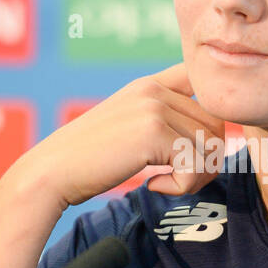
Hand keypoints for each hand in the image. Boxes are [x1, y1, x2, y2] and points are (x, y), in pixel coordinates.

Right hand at [18, 62, 226, 209]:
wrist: (52, 172)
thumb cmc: (89, 160)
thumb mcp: (127, 126)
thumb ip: (161, 120)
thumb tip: (214, 136)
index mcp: (150, 84)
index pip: (202, 82)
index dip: (212, 114)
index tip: (193, 146)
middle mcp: (155, 90)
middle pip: (216, 125)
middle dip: (207, 160)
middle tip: (180, 180)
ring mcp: (155, 109)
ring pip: (211, 147)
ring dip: (195, 177)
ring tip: (167, 184)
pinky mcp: (154, 134)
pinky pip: (195, 165)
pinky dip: (182, 186)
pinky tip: (154, 186)